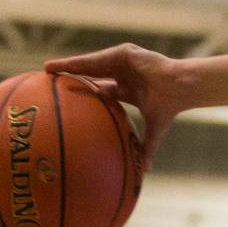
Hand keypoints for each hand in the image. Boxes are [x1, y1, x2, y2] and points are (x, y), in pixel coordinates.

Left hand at [45, 45, 178, 169]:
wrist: (179, 88)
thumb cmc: (169, 109)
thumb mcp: (154, 132)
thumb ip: (146, 149)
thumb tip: (144, 173)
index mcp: (129, 91)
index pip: (103, 91)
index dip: (88, 95)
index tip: (74, 101)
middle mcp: (124, 74)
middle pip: (92, 74)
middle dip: (72, 77)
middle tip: (52, 82)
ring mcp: (122, 62)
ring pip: (90, 64)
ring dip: (68, 66)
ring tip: (47, 69)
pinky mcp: (123, 53)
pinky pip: (96, 59)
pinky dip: (78, 62)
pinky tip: (62, 66)